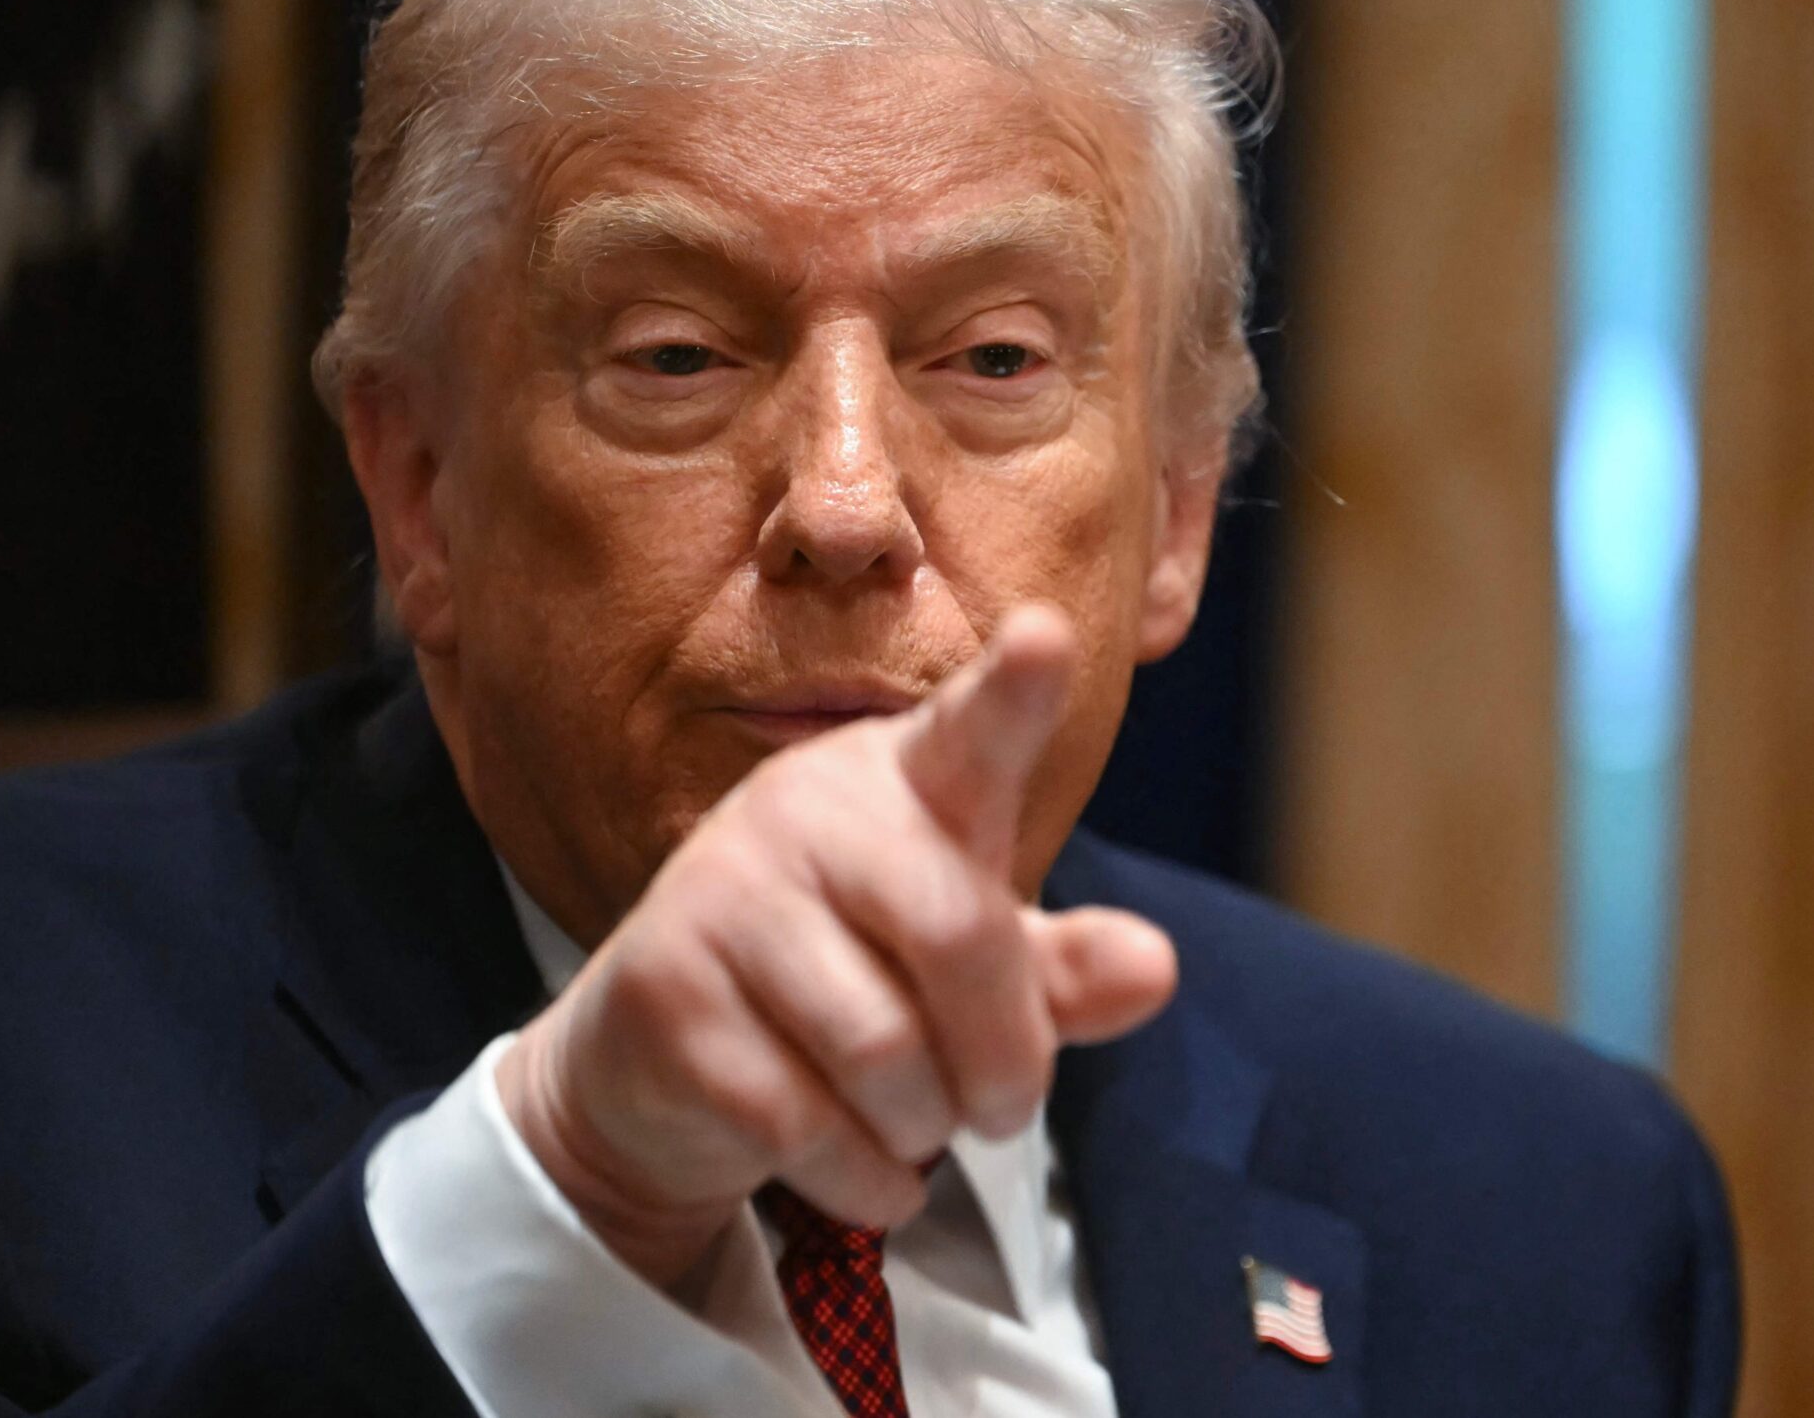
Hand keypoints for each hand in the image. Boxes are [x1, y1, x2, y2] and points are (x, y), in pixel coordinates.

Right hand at [494, 604, 1178, 1292]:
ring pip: (885, 1052)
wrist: (659, 1054)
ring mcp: (720, 891)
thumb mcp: (970, 967)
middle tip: (1003, 1106)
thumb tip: (1153, 967)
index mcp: (899, 778)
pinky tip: (854, 1162)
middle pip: (960, 936)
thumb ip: (1062, 968)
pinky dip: (862, 1176)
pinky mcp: (662, 989)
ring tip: (910, 1118)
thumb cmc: (849, 978)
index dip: (1013, 692)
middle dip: (1006, 1058)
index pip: (968, 731)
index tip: (1048, 637)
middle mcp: (802, 808)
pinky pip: (806, 1125)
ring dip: (924, 1126)